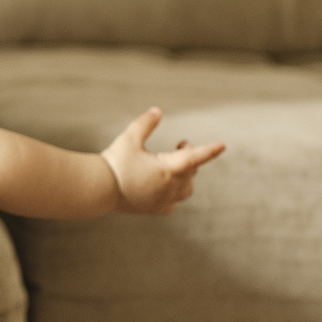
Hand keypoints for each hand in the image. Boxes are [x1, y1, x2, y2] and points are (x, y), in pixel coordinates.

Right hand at [102, 108, 224, 214]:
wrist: (98, 190)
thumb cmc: (115, 162)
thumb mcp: (129, 138)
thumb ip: (145, 124)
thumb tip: (157, 111)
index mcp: (168, 169)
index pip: (196, 157)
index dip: (210, 150)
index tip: (222, 146)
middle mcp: (170, 187)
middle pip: (191, 171)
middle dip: (190, 156)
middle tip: (180, 145)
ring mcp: (164, 200)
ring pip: (186, 189)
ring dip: (186, 176)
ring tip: (174, 166)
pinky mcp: (156, 209)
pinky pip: (174, 202)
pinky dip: (175, 192)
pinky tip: (165, 187)